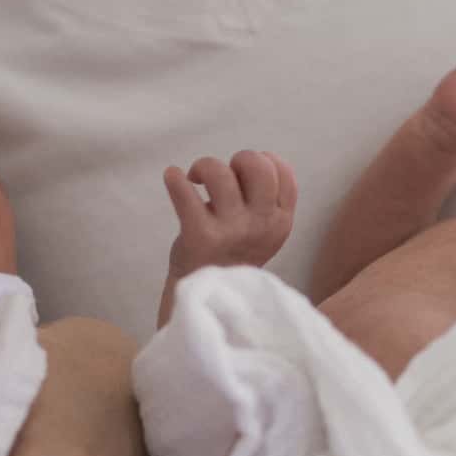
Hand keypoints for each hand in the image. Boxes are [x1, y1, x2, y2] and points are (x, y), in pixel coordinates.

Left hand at [164, 151, 298, 279]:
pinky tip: (173, 177)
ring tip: (196, 178)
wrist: (210, 297)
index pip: (282, 172)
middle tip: (226, 175)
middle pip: (257, 167)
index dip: (264, 161)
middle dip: (240, 158)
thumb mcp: (265, 232)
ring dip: (205, 166)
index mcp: (280, 221)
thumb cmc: (233, 254)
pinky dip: (175, 179)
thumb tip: (255, 158)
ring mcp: (232, 230)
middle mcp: (261, 224)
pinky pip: (185, 194)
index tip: (246, 172)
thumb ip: (268, 201)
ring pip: (220, 174)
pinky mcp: (200, 236)